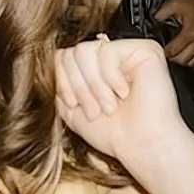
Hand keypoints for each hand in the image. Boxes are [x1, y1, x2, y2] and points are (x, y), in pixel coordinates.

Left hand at [55, 37, 193, 168]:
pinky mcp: (144, 49)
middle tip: (96, 110)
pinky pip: (107, 51)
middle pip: (70, 53)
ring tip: (110, 105)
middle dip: (78, 87)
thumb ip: (57, 84)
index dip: (62, 82)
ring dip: (93, 85)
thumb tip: (49, 61)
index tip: (74, 105)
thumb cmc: (113, 132)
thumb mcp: (69, 109)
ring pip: (84, 51)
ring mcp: (126, 51)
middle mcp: (109, 57)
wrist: (141, 145)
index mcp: (93, 68)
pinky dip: (111, 77)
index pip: (61, 57)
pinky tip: (125, 92)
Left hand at [152, 0, 193, 66]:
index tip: (160, 49)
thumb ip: (162, 13)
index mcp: (189, 33)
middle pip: (183, 60)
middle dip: (172, 58)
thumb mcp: (176, 3)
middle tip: (167, 52)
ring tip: (177, 54)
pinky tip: (190, 54)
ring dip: (184, 60)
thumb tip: (154, 19)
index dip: (164, 52)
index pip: (173, 52)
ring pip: (193, 62)